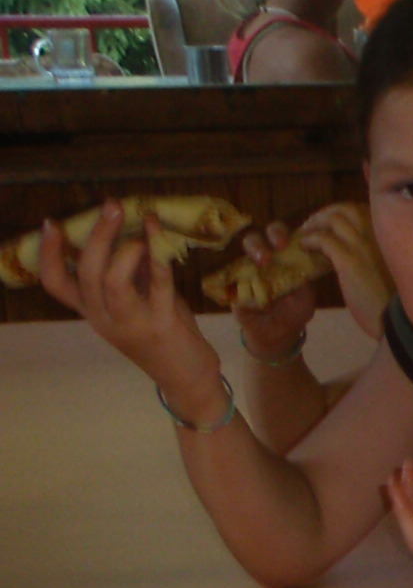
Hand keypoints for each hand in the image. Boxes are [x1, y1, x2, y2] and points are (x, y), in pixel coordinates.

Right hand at [37, 201, 225, 416]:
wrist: (189, 382)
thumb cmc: (164, 338)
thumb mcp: (139, 303)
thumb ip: (132, 275)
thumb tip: (131, 235)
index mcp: (93, 312)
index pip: (56, 284)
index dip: (48, 253)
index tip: (50, 223)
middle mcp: (104, 319)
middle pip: (85, 273)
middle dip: (97, 235)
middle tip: (111, 205)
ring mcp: (132, 324)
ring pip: (112, 279)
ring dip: (126, 247)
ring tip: (140, 226)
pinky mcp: (162, 325)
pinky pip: (158, 283)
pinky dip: (158, 253)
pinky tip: (159, 233)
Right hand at [231, 221, 322, 362]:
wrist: (280, 334)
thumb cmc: (295, 310)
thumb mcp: (306, 295)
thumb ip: (306, 279)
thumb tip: (308, 262)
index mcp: (280, 257)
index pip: (277, 235)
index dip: (280, 234)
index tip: (286, 243)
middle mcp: (260, 259)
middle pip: (255, 237)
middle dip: (263, 240)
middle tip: (274, 250)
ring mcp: (244, 271)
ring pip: (240, 252)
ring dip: (252, 252)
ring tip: (262, 262)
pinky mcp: (232, 288)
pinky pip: (227, 278)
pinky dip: (235, 277)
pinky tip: (245, 280)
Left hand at [298, 202, 392, 338]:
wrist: (398, 324)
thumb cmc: (398, 301)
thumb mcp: (392, 269)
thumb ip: (377, 252)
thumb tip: (360, 246)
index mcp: (390, 236)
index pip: (361, 210)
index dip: (341, 214)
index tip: (329, 225)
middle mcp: (379, 234)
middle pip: (345, 208)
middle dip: (325, 214)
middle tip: (312, 227)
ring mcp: (364, 245)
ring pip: (333, 218)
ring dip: (315, 224)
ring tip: (305, 236)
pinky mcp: (349, 261)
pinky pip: (323, 239)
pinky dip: (311, 240)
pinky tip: (305, 248)